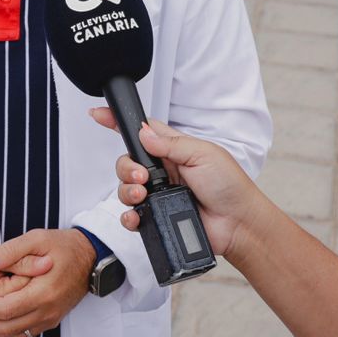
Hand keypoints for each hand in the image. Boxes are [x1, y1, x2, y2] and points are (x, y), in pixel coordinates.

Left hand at [0, 229, 96, 336]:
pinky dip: (2, 333)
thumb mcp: (37, 239)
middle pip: (6, 328)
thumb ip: (10, 251)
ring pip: (12, 336)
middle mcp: (47, 311)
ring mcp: (50, 319)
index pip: (5, 310)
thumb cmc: (63, 245)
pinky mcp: (50, 321)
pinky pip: (22, 336)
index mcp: (44, 292)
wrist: (90, 257)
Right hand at [92, 108, 265, 261]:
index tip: (99, 114)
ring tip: (144, 195)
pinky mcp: (157, 217)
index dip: (118, 122)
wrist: (238, 223)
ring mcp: (158, 195)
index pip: (142, 131)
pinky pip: (132, 216)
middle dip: (126, 168)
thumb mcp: (203, 154)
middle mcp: (162, 171)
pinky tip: (137, 215)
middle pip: (127, 162)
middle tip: (143, 177)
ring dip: (127, 190)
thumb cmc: (229, 185)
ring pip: (125, 188)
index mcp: (173, 150)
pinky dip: (129, 216)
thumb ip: (171, 144)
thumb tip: (143, 133)